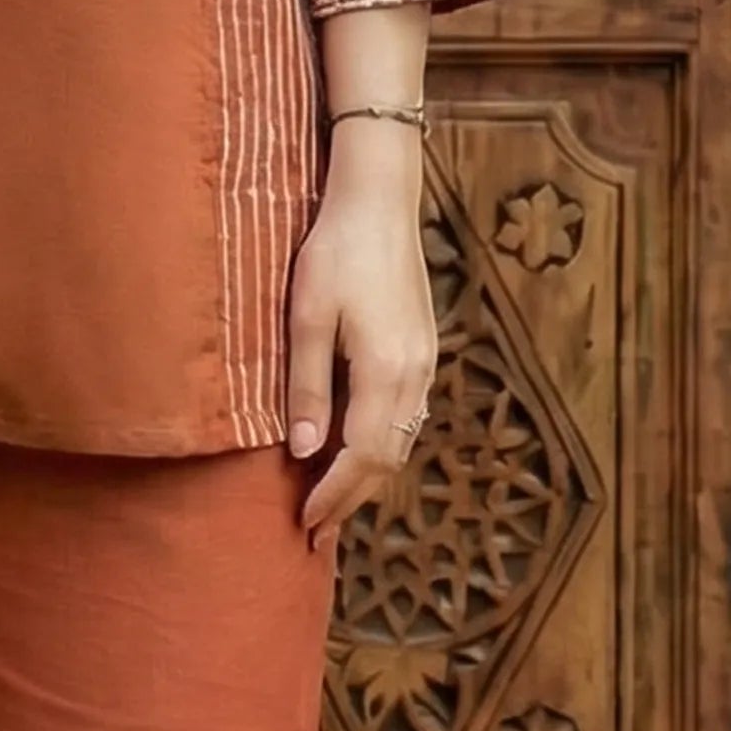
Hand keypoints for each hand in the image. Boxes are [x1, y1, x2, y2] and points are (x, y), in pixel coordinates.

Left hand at [284, 147, 435, 546]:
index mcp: (385, 371)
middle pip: (389, 458)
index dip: (335, 494)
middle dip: (353, 497)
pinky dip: (381, 444)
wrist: (378, 201)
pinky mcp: (423, 349)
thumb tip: (305, 450)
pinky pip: (407, 415)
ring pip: (402, 439)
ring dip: (368, 475)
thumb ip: (307, 385)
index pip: (363, 456)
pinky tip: (355, 447)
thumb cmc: (335, 251)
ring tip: (333, 499)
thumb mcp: (306, 317)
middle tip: (317, 529)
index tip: (307, 521)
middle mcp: (415, 375)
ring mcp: (425, 362)